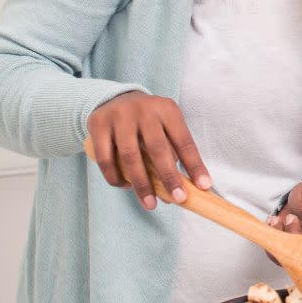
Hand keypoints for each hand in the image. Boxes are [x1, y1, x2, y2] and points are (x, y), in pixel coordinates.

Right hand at [87, 91, 211, 209]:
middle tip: (177, 199)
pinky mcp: (98, 125)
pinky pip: (105, 158)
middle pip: (158, 148)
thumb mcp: (166, 125)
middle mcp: (144, 110)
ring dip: (141, 184)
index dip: (194, 165)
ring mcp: (119, 117)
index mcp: (167, 110)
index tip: (203, 186)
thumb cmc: (149, 120)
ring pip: (130, 156)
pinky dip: (115, 176)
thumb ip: (173, 149)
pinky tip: (125, 187)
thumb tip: (183, 187)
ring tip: (150, 204)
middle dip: (169, 177)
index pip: (184, 141)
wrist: (115, 98)